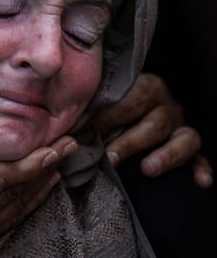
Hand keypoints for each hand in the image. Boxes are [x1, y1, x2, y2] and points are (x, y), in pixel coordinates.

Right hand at [0, 100, 76, 257]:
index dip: (27, 165)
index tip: (52, 150)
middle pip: (14, 192)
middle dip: (45, 169)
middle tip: (69, 146)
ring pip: (17, 208)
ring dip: (42, 185)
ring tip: (63, 164)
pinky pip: (8, 222)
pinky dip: (29, 204)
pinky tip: (41, 193)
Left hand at [92, 74, 211, 187]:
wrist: (134, 110)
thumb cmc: (113, 107)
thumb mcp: (103, 103)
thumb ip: (90, 111)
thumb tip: (69, 129)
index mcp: (146, 89)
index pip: (132, 100)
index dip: (111, 118)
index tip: (90, 132)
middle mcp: (166, 106)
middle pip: (155, 123)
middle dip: (131, 142)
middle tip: (111, 158)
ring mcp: (180, 128)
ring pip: (185, 138)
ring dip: (166, 155)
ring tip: (147, 170)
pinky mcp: (191, 149)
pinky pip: (201, 158)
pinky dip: (201, 169)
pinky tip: (200, 182)